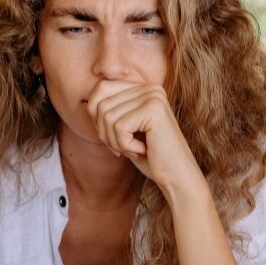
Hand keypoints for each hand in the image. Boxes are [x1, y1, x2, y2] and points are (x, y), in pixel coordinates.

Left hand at [86, 80, 204, 193]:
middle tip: (121, 148)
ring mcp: (153, 97)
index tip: (112, 138)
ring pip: (107, 116)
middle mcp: (150, 88)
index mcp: (143, 88)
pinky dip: (124, 145)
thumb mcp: (126, 130)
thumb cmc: (151, 156)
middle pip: (101, 104)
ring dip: (114, 141)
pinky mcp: (153, 110)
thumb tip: (87, 103)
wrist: (177, 176)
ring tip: (132, 150)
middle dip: (104, 132)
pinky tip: (141, 150)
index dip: (97, 117)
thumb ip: (110, 112)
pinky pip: (119, 127)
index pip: (101, 89)